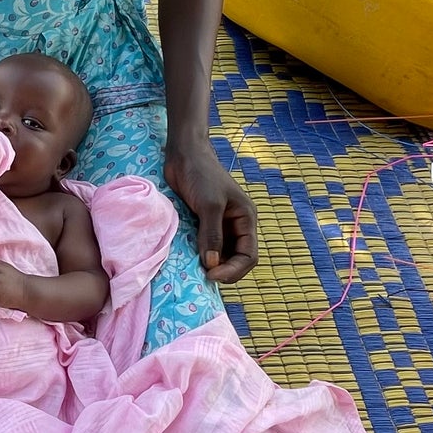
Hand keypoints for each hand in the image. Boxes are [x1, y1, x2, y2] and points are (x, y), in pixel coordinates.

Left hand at [164, 137, 258, 283]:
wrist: (183, 155)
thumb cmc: (201, 175)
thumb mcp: (210, 205)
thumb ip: (212, 235)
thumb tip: (212, 264)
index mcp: (246, 219)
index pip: (248, 255)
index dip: (234, 270)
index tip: (212, 274)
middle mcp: (235, 226)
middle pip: (236, 259)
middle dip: (223, 270)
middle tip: (203, 277)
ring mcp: (218, 226)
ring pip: (219, 255)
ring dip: (210, 265)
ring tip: (195, 271)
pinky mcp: (202, 224)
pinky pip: (204, 246)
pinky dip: (198, 256)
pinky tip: (188, 260)